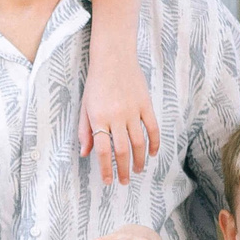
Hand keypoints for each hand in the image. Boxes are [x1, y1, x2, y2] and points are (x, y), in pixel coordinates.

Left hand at [78, 51, 159, 184]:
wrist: (113, 58)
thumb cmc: (96, 84)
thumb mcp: (85, 106)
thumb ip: (85, 131)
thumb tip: (85, 154)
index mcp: (99, 118)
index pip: (103, 150)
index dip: (106, 168)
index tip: (108, 181)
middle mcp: (116, 116)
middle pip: (122, 150)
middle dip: (123, 169)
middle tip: (124, 181)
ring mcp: (133, 110)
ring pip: (139, 142)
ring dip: (139, 160)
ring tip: (138, 170)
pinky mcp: (145, 104)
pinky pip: (152, 128)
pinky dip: (154, 143)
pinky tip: (152, 154)